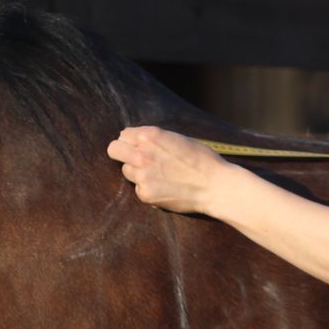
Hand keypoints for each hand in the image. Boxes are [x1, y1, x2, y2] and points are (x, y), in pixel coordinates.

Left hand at [107, 126, 234, 213]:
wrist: (215, 186)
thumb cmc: (202, 160)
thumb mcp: (177, 139)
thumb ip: (155, 139)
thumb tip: (136, 141)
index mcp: (150, 135)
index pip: (124, 135)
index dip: (132, 141)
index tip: (140, 147)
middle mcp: (141, 153)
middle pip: (114, 149)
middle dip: (122, 153)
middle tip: (136, 159)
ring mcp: (141, 175)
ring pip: (126, 171)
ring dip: (138, 172)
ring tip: (160, 176)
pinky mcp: (145, 194)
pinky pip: (138, 189)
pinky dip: (148, 189)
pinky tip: (166, 188)